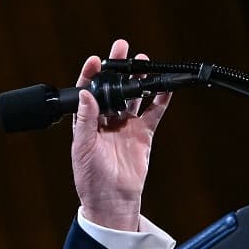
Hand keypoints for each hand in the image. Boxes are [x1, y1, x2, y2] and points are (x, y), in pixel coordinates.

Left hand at [72, 39, 171, 230]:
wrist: (112, 200)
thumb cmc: (90, 178)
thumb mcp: (83, 148)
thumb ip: (86, 120)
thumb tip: (86, 94)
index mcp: (86, 122)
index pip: (88, 92)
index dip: (91, 75)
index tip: (95, 59)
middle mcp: (105, 121)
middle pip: (112, 89)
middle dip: (117, 69)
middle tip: (122, 48)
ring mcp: (125, 126)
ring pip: (133, 97)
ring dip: (138, 80)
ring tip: (143, 62)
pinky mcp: (143, 135)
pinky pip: (153, 113)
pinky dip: (160, 100)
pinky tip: (165, 88)